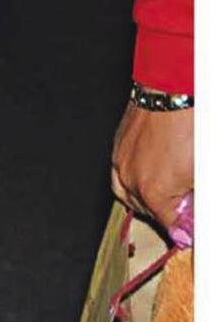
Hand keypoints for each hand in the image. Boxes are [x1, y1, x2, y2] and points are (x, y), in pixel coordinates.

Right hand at [112, 102, 193, 235]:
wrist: (171, 93)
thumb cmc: (189, 127)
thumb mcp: (203, 174)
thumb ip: (197, 205)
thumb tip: (194, 221)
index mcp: (153, 193)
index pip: (170, 227)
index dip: (185, 229)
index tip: (191, 227)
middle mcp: (131, 180)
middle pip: (149, 214)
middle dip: (167, 213)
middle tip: (184, 206)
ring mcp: (121, 162)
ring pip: (130, 195)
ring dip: (147, 199)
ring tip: (165, 193)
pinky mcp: (118, 146)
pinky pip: (120, 174)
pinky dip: (133, 180)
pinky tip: (149, 172)